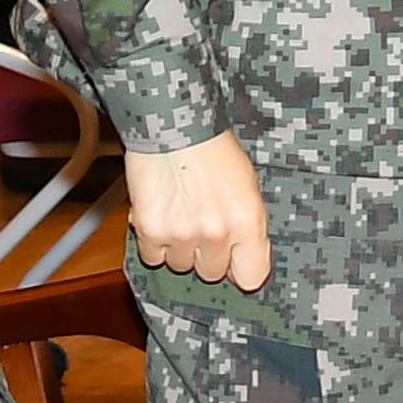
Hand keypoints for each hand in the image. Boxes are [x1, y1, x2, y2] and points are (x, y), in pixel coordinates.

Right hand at [126, 133, 271, 292]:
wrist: (175, 125)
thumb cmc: (214, 149)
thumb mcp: (247, 185)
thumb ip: (246, 224)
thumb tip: (243, 256)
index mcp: (249, 221)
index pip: (252, 277)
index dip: (240, 270)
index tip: (234, 262)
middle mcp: (218, 233)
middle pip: (211, 273)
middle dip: (206, 254)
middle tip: (201, 224)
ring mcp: (183, 235)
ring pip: (180, 265)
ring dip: (179, 247)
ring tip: (180, 213)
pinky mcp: (151, 232)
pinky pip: (153, 256)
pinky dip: (154, 241)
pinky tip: (161, 214)